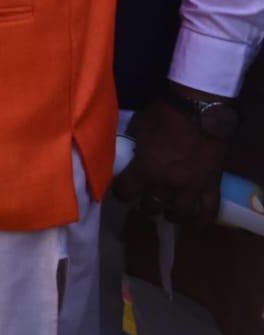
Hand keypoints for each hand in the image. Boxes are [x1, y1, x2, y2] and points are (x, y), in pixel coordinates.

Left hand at [112, 93, 228, 221]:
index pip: (127, 190)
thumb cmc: (165, 114)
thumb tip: (131, 151)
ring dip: (171, 215)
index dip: (121, 192)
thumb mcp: (140, 126)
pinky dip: (203, 220)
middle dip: (145, 206)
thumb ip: (135, 143)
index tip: (121, 190)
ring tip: (167, 212)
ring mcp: (192, 186)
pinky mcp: (212, 184)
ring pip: (180, 213)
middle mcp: (168, 183)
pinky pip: (209, 210)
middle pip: (152, 205)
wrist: (200, 110)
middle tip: (143, 202)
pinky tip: (196, 224)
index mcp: (146, 168)